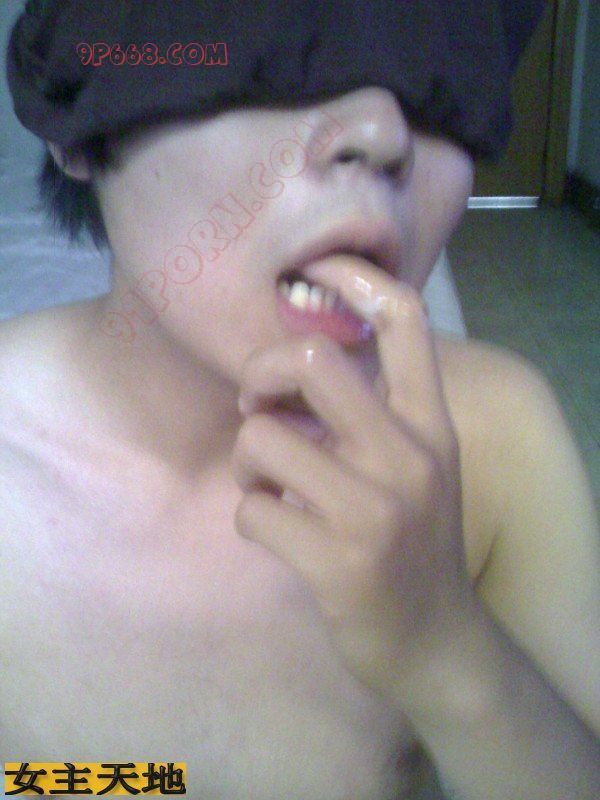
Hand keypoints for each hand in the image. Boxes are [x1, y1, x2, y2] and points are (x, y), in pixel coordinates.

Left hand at [232, 256, 477, 696]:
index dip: (354, 277)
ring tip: (270, 485)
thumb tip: (297, 362)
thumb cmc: (414, 541)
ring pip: (262, 438)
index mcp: (431, 424)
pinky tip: (276, 531)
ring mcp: (374, 509)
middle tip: (258, 403)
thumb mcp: (417, 466)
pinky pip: (251, 510)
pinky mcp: (336, 561)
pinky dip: (250, 515)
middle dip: (261, 371)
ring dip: (248, 462)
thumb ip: (377, 414)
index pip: (405, 320)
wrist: (436, 640)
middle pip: (313, 361)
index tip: (312, 271)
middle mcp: (408, 455)